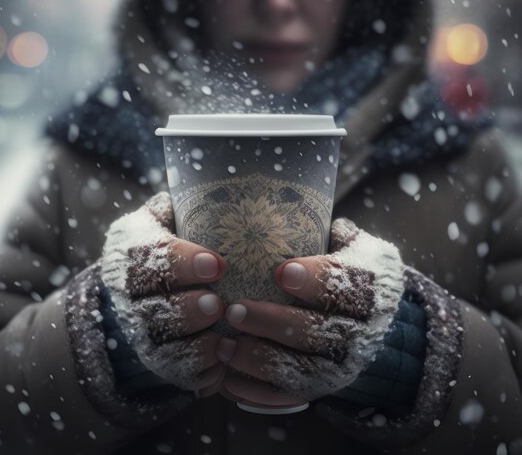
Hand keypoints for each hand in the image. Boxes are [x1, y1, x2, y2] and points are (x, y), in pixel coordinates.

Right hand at [100, 192, 228, 396]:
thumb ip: (178, 204)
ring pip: (159, 346)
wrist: (139, 292)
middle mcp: (125, 297)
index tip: (217, 263)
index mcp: (127, 253)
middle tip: (217, 303)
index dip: (179, 263)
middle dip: (184, 309)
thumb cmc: (163, 244)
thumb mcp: (161, 218)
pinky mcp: (157, 361)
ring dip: (192, 343)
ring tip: (223, 334)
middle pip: (149, 310)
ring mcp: (138, 333)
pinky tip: (225, 360)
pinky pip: (176, 374)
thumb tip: (214, 184)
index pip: (145, 258)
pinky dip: (200, 371)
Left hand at [216, 218, 404, 406]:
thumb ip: (331, 227)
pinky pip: (292, 396)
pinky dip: (259, 392)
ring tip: (224, 346)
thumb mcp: (354, 245)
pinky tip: (228, 380)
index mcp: (372, 288)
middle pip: (321, 333)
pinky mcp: (324, 387)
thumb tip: (294, 199)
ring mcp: (345, 365)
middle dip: (276, 323)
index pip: (349, 286)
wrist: (372, 319)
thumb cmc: (349, 270)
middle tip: (234, 310)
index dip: (317, 280)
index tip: (280, 272)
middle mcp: (364, 331)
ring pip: (305, 370)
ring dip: (261, 359)